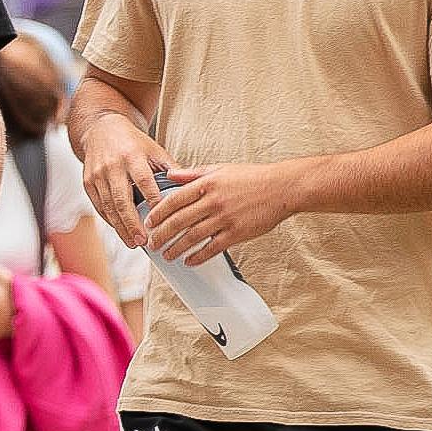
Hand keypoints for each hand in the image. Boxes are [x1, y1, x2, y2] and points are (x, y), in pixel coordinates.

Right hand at [75, 111, 177, 248]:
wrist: (101, 130)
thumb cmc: (133, 143)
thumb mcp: (154, 149)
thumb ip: (171, 168)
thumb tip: (192, 188)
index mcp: (132, 155)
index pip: (144, 181)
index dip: (153, 200)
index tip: (162, 219)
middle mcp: (112, 165)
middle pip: (121, 198)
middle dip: (132, 222)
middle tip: (143, 241)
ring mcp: (97, 175)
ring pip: (108, 206)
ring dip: (121, 227)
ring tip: (133, 243)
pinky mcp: (87, 182)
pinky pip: (99, 206)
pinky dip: (110, 220)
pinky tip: (120, 231)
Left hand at [140, 162, 298, 266]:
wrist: (282, 188)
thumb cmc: (252, 177)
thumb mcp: (220, 169)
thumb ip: (193, 174)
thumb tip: (170, 174)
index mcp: (207, 184)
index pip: (174, 200)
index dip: (158, 213)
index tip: (149, 222)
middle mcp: (213, 201)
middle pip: (179, 221)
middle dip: (162, 234)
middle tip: (152, 243)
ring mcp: (225, 218)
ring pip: (193, 237)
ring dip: (176, 248)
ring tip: (166, 255)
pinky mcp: (237, 233)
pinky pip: (212, 248)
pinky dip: (198, 256)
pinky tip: (189, 261)